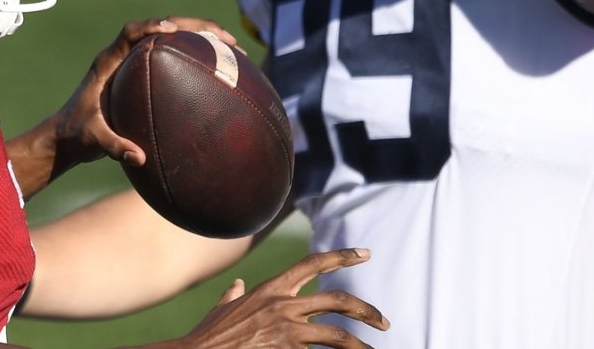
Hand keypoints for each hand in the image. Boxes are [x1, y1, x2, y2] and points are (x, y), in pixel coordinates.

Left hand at [7, 17, 238, 198]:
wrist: (66, 135)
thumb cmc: (76, 135)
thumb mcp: (92, 140)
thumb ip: (112, 146)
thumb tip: (138, 157)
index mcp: (107, 63)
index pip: (130, 33)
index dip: (150, 26)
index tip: (172, 29)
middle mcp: (123, 57)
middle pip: (162, 28)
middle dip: (195, 27)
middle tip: (226, 39)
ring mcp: (135, 63)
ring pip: (173, 40)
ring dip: (202, 39)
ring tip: (234, 49)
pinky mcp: (145, 74)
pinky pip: (175, 59)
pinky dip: (199, 60)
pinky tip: (223, 72)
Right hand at [169, 248, 388, 348]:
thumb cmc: (210, 335)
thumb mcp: (223, 308)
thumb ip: (234, 295)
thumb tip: (237, 285)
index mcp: (271, 288)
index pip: (312, 264)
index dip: (341, 257)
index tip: (365, 253)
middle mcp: (282, 305)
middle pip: (336, 300)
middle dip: (365, 310)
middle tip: (383, 322)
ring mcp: (286, 331)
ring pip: (337, 336)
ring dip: (360, 345)